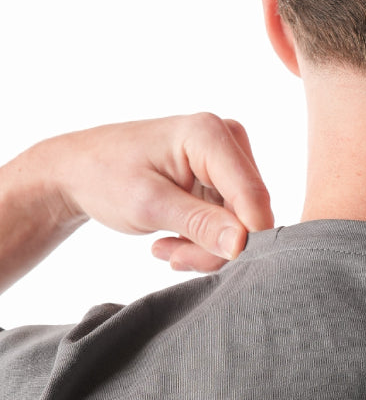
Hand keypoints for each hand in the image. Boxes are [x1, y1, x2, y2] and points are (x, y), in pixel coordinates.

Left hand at [50, 112, 274, 271]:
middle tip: (173, 259)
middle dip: (216, 246)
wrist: (80, 169)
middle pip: (247, 212)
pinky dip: (203, 240)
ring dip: (206, 247)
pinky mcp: (222, 178)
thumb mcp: (149, 204)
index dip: (247, 236)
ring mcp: (226, 159)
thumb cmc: (105, 176)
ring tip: (166, 250)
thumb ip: (199, 224)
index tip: (221, 265)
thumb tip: (242, 244)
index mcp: (209, 134)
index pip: (251, 194)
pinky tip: (173, 241)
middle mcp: (227, 140)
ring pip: (240, 223)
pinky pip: (230, 222)